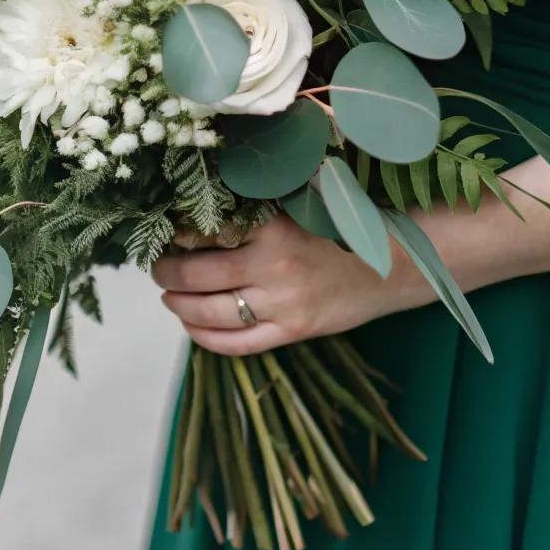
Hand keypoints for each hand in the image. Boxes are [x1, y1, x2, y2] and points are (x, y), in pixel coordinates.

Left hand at [151, 213, 421, 355]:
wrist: (392, 264)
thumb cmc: (340, 228)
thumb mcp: (299, 206)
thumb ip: (255, 210)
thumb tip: (200, 210)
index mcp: (273, 227)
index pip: (205, 234)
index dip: (175, 236)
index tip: (162, 233)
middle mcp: (274, 266)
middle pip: (198, 275)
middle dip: (167, 273)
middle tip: (157, 268)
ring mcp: (283, 304)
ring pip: (211, 312)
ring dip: (179, 305)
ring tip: (168, 296)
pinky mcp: (292, 331)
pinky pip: (236, 344)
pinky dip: (205, 338)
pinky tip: (192, 327)